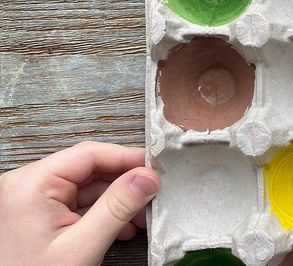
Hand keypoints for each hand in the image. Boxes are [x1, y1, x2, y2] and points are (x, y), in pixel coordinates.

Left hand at [0, 142, 159, 265]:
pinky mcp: (39, 217)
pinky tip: (122, 226)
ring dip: (117, 202)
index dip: (126, 158)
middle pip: (89, 170)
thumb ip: (117, 208)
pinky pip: (78, 204)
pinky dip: (102, 213)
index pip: (89, 154)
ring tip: (142, 217)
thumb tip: (146, 177)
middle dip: (124, 184)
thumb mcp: (82, 246)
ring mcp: (32, 201)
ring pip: (87, 188)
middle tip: (153, 194)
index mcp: (31, 184)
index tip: (155, 167)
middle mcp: (28, 186)